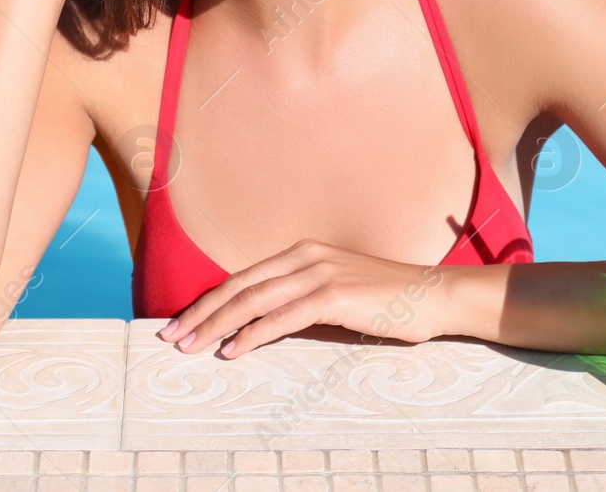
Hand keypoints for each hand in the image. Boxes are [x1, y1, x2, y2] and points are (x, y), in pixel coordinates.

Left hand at [155, 240, 451, 357]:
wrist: (434, 296)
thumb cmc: (388, 301)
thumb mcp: (339, 291)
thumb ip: (304, 297)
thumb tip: (265, 323)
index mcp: (303, 253)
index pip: (244, 277)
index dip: (209, 300)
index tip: (182, 322)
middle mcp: (306, 256)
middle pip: (239, 285)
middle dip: (200, 312)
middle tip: (171, 337)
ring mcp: (319, 273)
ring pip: (253, 300)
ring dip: (217, 325)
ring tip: (191, 346)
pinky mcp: (334, 295)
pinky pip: (282, 317)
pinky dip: (252, 334)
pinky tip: (232, 351)